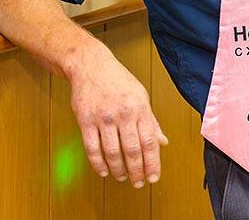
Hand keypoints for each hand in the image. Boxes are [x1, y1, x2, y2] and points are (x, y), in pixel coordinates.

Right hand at [68, 47, 168, 187]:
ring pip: (112, 153)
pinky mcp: (85, 121)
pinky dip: (98, 164)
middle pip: (132, 151)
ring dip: (119, 170)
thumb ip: (151, 121)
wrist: (91, 65)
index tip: (153, 176)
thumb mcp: (141, 96)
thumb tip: (162, 142)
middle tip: (139, 182)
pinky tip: (105, 171)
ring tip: (123, 177)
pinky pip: (92, 148)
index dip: (152, 163)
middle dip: (137, 171)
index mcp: (139, 107)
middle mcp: (123, 113)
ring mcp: (103, 118)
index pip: (149, 141)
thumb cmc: (118, 80)